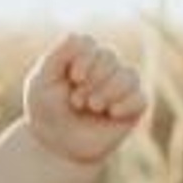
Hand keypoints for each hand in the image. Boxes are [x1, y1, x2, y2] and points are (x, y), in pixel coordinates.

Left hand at [23, 33, 147, 165]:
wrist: (56, 145)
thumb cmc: (46, 110)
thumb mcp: (41, 82)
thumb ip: (57, 56)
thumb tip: (78, 37)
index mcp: (81, 55)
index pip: (89, 44)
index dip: (83, 59)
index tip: (72, 78)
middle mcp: (104, 66)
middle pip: (109, 57)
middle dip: (92, 80)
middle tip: (76, 101)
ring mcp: (120, 86)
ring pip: (129, 75)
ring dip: (108, 91)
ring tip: (93, 106)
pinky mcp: (132, 108)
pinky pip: (141, 98)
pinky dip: (127, 104)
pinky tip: (111, 112)